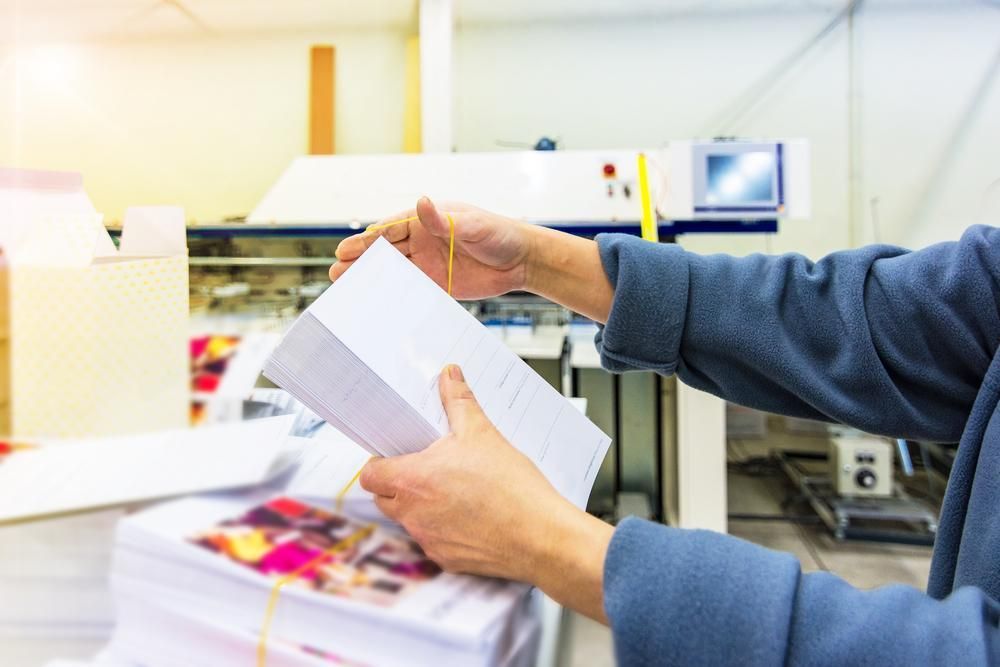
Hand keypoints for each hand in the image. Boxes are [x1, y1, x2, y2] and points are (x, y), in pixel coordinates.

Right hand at [331, 198, 533, 299]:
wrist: (523, 260)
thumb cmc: (500, 233)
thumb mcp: (472, 224)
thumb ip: (444, 220)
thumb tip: (422, 203)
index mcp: (427, 221)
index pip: (389, 230)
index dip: (367, 241)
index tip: (345, 249)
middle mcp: (424, 241)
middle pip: (385, 251)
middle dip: (361, 261)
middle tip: (336, 272)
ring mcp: (430, 263)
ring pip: (394, 271)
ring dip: (372, 278)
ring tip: (347, 287)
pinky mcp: (439, 284)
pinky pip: (412, 289)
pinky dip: (394, 295)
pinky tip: (377, 303)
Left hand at [360, 364, 613, 622]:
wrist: (541, 536)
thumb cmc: (512, 488)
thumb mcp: (483, 433)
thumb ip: (459, 401)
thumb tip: (449, 375)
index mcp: (413, 479)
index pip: (370, 474)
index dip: (380, 462)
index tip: (398, 454)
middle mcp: (413, 514)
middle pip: (384, 498)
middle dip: (398, 483)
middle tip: (427, 468)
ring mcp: (428, 540)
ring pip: (409, 520)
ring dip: (421, 505)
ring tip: (456, 490)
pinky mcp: (447, 559)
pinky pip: (433, 541)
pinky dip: (444, 528)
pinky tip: (471, 515)